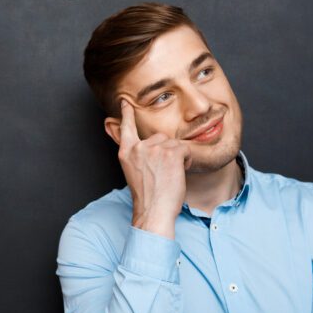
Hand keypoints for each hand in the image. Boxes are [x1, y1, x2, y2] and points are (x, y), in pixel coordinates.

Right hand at [116, 99, 191, 239]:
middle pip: (160, 137)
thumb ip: (137, 155)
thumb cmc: (147, 197)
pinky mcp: (171, 153)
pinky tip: (179, 173)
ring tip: (171, 175)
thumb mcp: (134, 172)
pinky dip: (187, 161)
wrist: (154, 211)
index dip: (126, 113)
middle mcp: (138, 148)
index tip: (125, 101)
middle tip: (164, 172)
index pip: (125, 127)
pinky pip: (186, 149)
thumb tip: (141, 146)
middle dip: (167, 151)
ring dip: (178, 157)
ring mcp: (154, 149)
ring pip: (174, 143)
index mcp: (126, 152)